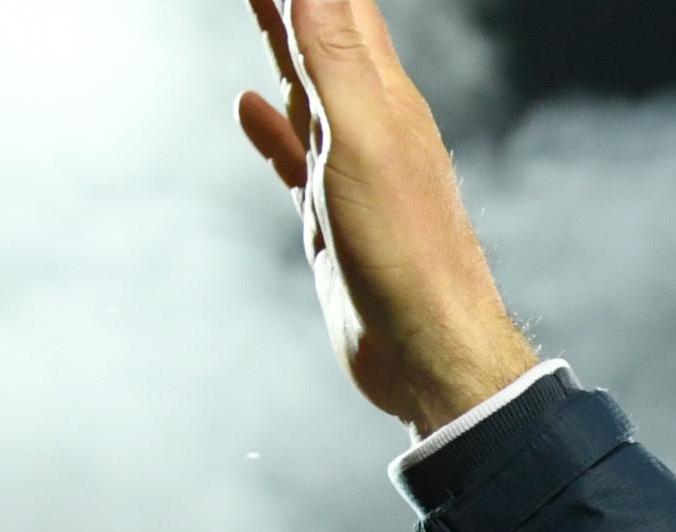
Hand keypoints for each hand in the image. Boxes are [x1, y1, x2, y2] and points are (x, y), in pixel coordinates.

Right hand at [234, 0, 539, 430]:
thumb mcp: (363, 138)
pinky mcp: (331, 217)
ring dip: (281, 46)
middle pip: (323, 37)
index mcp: (384, 99)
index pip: (341, 8)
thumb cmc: (407, 253)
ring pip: (308, 90)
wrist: (429, 353)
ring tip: (256, 6)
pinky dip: (270, 126)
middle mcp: (372, 127)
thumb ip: (335, 55)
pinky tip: (246, 106)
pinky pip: (294, 155)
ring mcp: (350, 172)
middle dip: (293, 0)